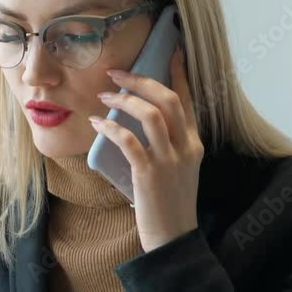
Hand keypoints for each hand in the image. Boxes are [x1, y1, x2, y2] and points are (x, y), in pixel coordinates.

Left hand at [89, 44, 203, 251]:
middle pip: (168, 99)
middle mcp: (186, 148)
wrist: (173, 240)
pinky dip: (110, 127)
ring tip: (103, 96)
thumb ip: (165, 146)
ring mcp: (170, 161)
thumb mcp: (175, 170)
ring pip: (151, 114)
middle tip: (116, 73)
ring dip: (123, 100)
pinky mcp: (150, 174)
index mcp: (194, 144)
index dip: (178, 73)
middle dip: (141, 80)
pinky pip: (129, 140)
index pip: (188, 100)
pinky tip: (96, 123)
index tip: (169, 51)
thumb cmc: (167, 205)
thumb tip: (134, 123)